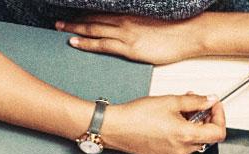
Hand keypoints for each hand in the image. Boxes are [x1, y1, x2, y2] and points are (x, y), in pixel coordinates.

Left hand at [57, 14, 203, 64]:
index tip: (73, 13)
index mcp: (131, 13)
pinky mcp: (129, 47)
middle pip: (93, 18)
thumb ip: (138, 24)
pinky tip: (74, 42)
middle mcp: (124, 20)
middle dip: (74, 19)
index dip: (85, 13)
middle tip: (58, 21)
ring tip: (60, 29)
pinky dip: (86, 42)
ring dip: (74, 28)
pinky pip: (101, 44)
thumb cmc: (176, 28)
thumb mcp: (153, 21)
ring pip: (93, 29)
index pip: (102, 12)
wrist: (190, 32)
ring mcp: (125, 33)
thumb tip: (131, 30)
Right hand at [100, 94, 225, 153]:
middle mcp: (181, 149)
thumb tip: (209, 100)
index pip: (218, 132)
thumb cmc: (137, 116)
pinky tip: (173, 120)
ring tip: (181, 109)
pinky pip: (183, 145)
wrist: (116, 128)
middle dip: (207, 118)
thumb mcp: (170, 101)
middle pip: (208, 136)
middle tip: (198, 103)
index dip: (220, 116)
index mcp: (185, 135)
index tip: (213, 105)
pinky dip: (184, 132)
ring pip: (195, 140)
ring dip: (195, 125)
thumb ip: (195, 101)